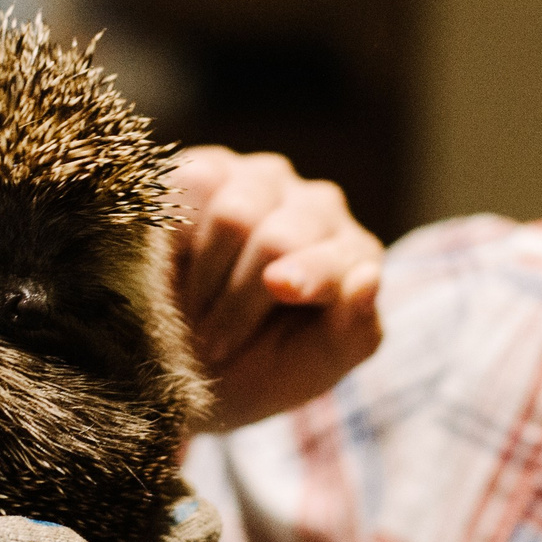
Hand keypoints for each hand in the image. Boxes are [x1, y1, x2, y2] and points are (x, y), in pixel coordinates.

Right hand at [168, 146, 384, 432]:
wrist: (186, 362)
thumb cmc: (261, 371)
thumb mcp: (312, 369)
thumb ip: (354, 331)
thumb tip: (369, 278)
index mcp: (353, 256)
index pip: (335, 257)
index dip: (308, 274)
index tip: (279, 287)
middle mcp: (316, 207)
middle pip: (280, 239)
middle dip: (239, 301)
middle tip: (214, 346)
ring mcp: (264, 181)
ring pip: (234, 215)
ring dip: (205, 279)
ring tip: (192, 313)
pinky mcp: (211, 170)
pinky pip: (193, 188)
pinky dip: (176, 239)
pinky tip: (172, 268)